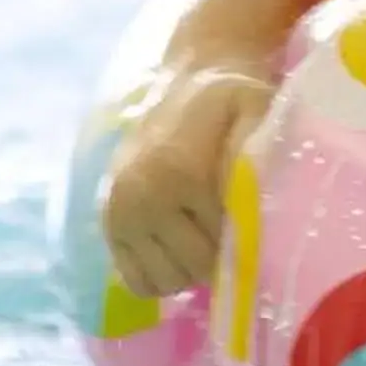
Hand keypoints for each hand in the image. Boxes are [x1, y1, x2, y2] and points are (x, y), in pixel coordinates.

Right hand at [99, 62, 277, 300]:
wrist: (184, 84)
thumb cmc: (228, 101)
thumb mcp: (253, 109)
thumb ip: (255, 149)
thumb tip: (254, 195)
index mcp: (181, 172)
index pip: (224, 241)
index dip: (248, 238)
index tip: (257, 221)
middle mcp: (142, 198)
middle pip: (195, 267)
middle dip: (221, 257)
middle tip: (233, 230)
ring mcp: (120, 215)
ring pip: (166, 281)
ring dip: (191, 270)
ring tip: (205, 236)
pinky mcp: (108, 226)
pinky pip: (136, 281)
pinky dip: (161, 275)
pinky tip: (179, 250)